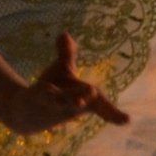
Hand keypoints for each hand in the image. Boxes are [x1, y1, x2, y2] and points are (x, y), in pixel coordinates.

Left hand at [3, 33, 128, 134]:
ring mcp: (54, 106)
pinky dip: (45, 92)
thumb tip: (65, 34)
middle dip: (88, 97)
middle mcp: (72, 105)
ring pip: (63, 102)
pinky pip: (43, 97)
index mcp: (84, 98)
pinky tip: (45, 87)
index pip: (102, 104)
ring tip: (77, 99)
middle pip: (85, 102)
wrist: (28, 109)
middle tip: (94, 92)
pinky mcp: (38, 103)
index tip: (128, 121)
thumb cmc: (53, 89)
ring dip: (68, 98)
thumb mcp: (62, 69)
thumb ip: (67, 53)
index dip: (114, 113)